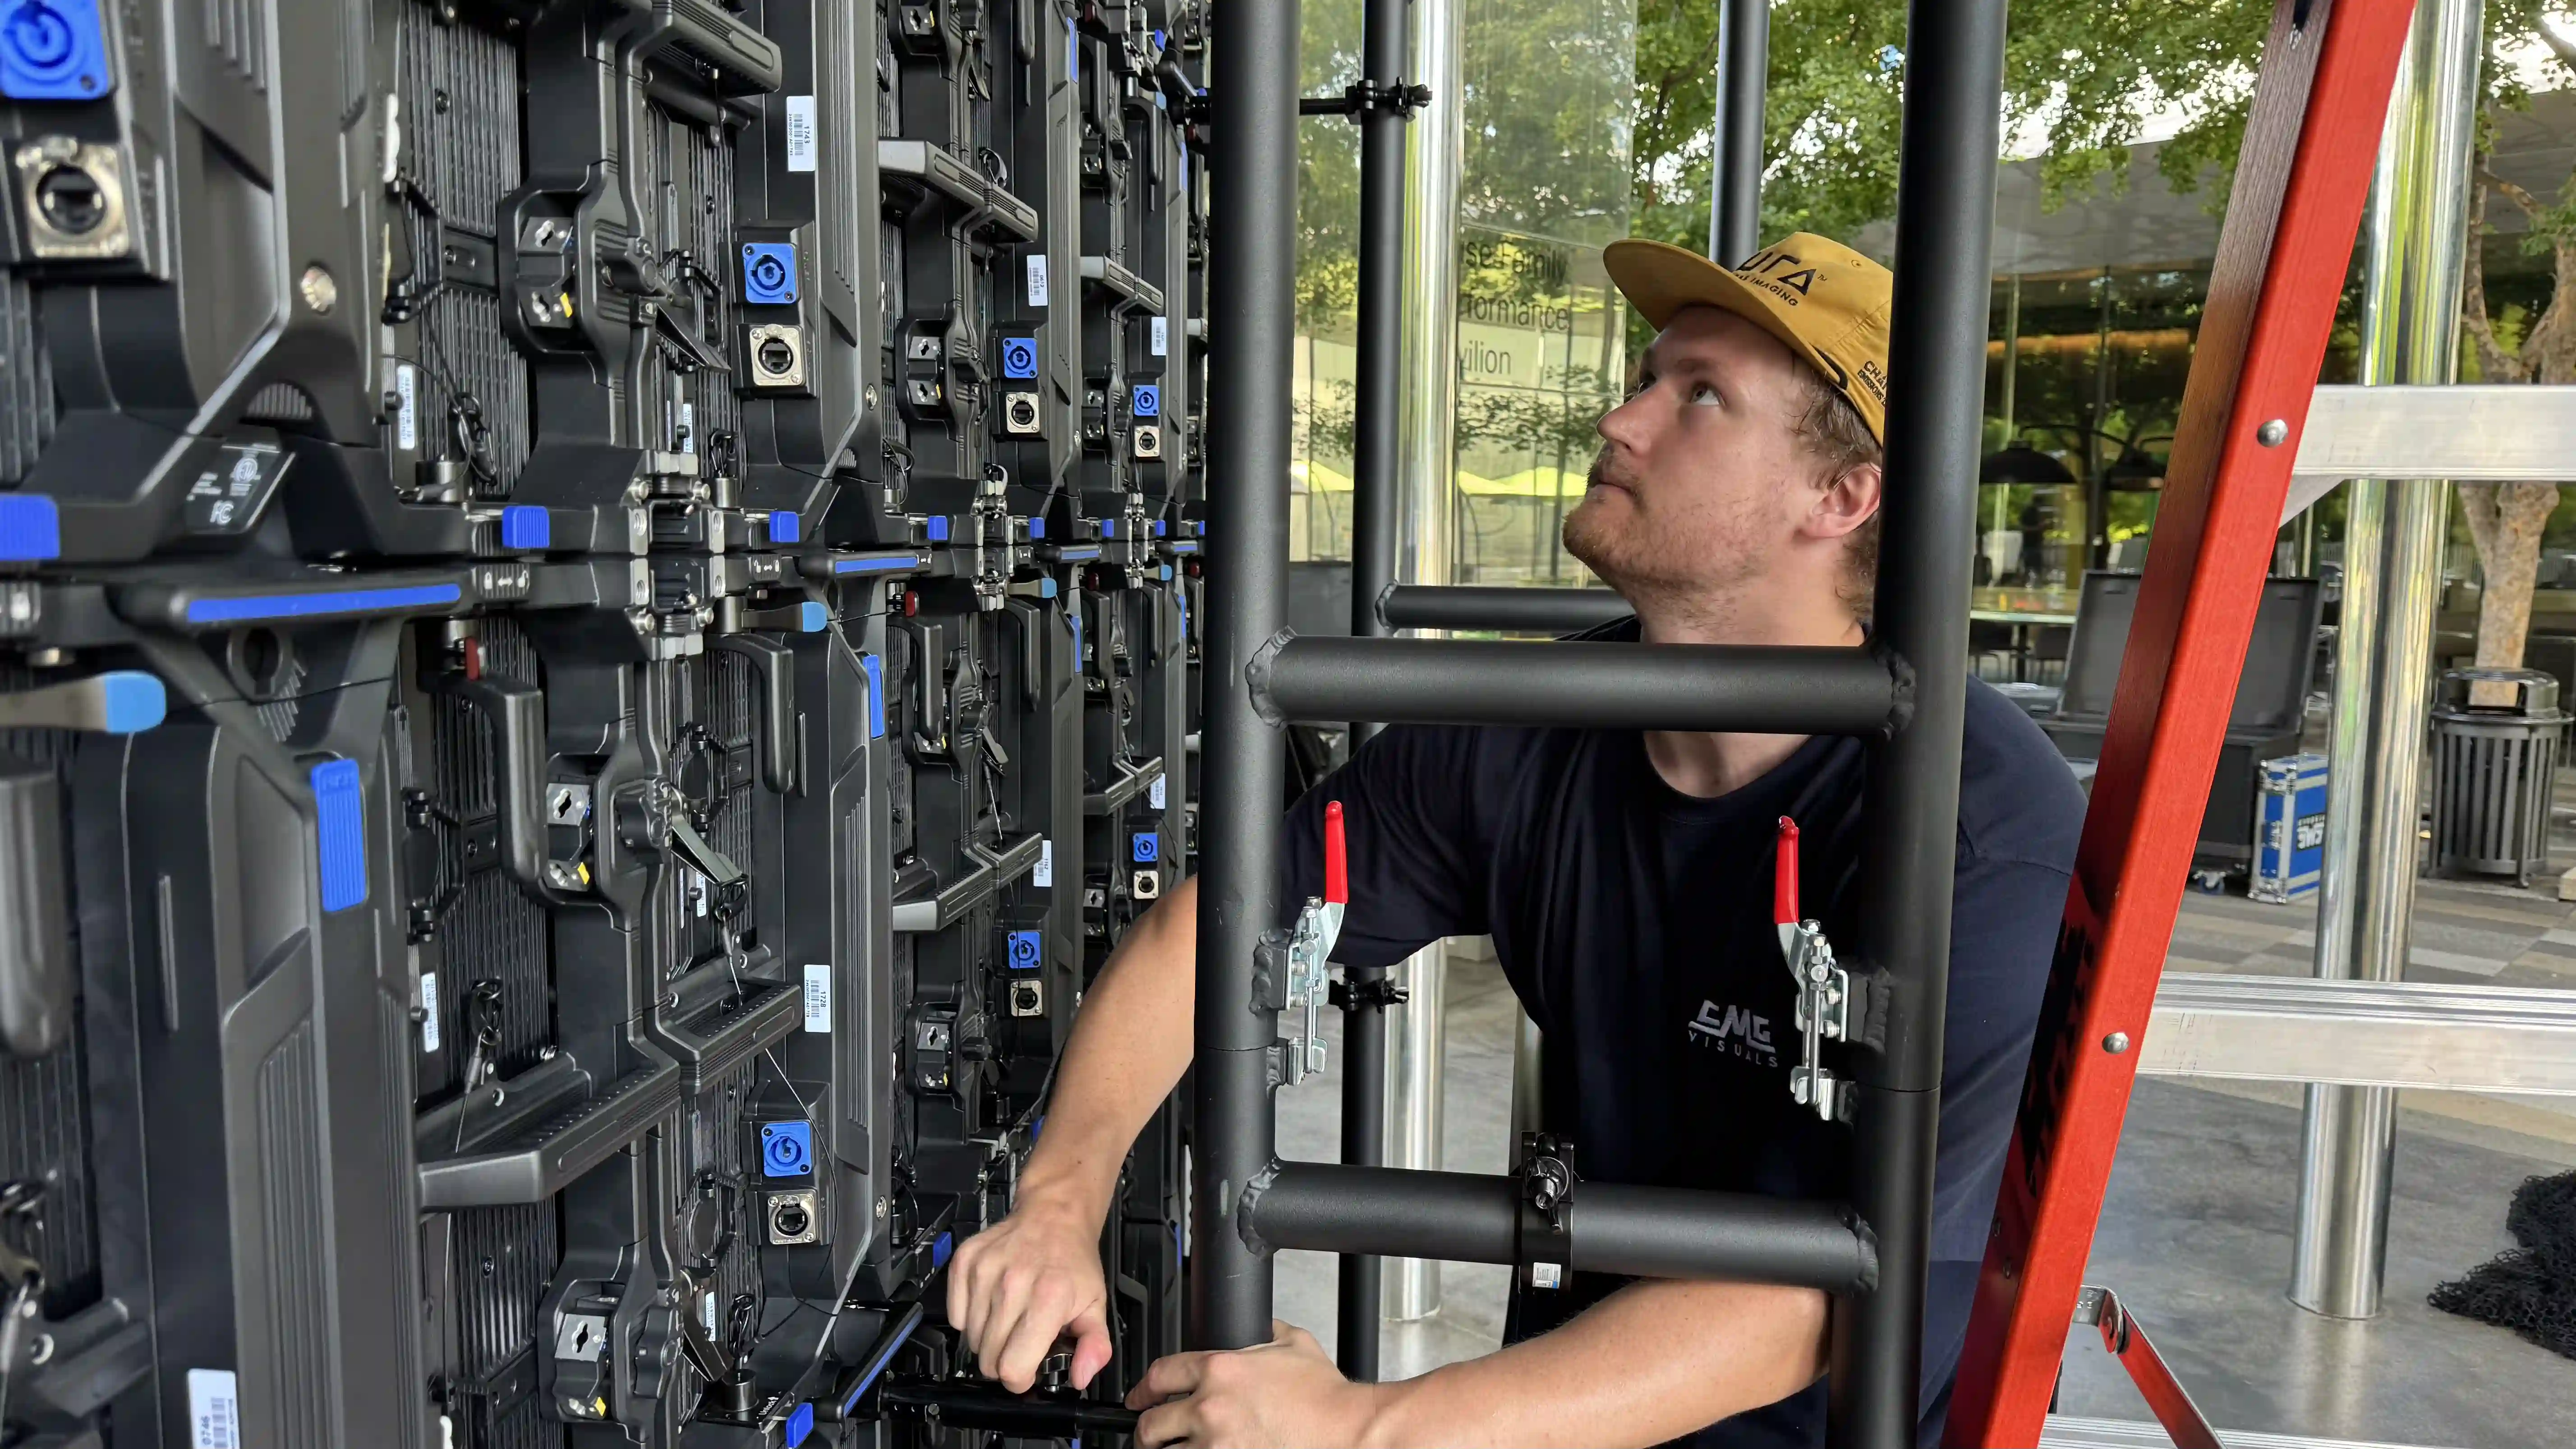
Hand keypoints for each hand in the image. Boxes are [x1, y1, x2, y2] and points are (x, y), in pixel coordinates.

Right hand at [945, 1193, 1112, 1391]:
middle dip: (1003, 1361)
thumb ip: (1095, 1346)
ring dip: (987, 1339)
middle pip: (987, 1359)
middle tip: (1020, 1343)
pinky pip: (954, 1316)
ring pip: (969, 1340)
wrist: (1054, 1215)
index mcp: (1048, 1298)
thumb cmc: (1073, 1262)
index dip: (1020, 1379)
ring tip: (1009, 1319)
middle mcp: (1012, 1284)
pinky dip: (970, 1318)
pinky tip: (992, 1304)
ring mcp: (983, 1271)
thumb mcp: (1096, 1305)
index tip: (1028, 1370)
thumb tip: (1080, 1376)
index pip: (1012, 1367)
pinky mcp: (964, 1262)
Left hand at [1128, 1321, 1388, 1447]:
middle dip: (1146, 1429)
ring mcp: (1215, 1444)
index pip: (1161, 1374)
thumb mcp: (1294, 1343)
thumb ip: (1265, 1332)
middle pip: (1151, 1423)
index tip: (1140, 1397)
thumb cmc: (1325, 1396)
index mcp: (1220, 1369)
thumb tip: (1257, 1328)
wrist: (1344, 1432)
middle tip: (1150, 1432)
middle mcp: (1209, 1407)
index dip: (1143, 1388)